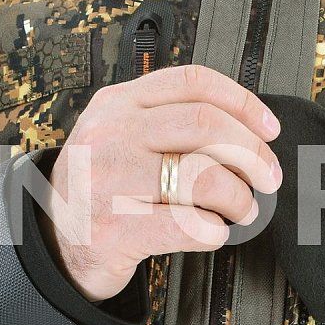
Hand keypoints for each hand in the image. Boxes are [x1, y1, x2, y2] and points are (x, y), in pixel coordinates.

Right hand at [40, 65, 282, 301]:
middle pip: (205, 125)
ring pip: (202, 176)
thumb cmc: (102, 187)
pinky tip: (214, 231)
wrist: (55, 242)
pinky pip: (188, 225)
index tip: (269, 129)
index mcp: (118, 103)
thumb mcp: (121, 135)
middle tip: (268, 177)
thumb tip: (249, 132)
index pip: (193, 83)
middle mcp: (111, 134)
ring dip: (238, 197)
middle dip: (251, 153)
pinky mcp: (115, 228)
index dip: (243, 103)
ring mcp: (109, 180)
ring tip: (244, 209)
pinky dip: (214, 231)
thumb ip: (170, 121)